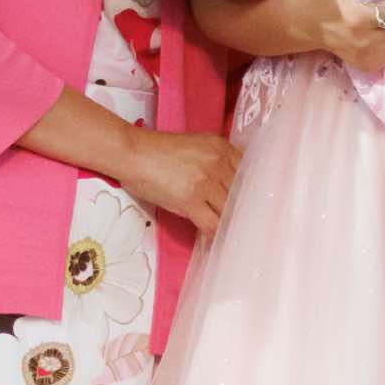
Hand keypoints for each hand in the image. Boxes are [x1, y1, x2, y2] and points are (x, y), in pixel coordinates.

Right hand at [117, 129, 241, 235]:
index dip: (251, 191)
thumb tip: (230, 185)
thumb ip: (217, 161)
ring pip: (229, 210)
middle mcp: (218, 162)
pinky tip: (213, 237)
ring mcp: (206, 181)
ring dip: (228, 222)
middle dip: (242, 209)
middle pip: (242, 193)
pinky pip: (212, 224)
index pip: (249, 173)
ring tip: (228, 231)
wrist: (133, 154)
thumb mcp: (197, 146)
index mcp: (222, 147)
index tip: (251, 203)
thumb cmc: (160, 152)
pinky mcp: (190, 200)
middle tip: (243, 223)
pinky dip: (215, 233)